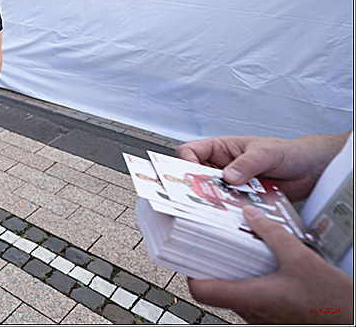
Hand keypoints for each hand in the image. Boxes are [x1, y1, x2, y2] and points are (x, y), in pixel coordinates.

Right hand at [176, 133, 345, 200]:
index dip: (185, 163)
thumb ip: (246, 164)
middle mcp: (222, 166)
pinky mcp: (243, 199)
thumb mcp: (265, 153)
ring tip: (224, 207)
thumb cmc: (287, 152)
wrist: (312, 169)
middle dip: (198, 187)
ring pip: (213, 194)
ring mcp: (232, 184)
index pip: (190, 152)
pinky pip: (231, 206)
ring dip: (217, 201)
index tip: (192, 175)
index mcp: (220, 148)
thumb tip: (228, 177)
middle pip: (197, 176)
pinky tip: (240, 214)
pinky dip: (233, 212)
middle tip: (202, 197)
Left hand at [188, 207, 352, 323]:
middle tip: (214, 242)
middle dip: (215, 265)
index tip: (191, 252)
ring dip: (236, 273)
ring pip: (237, 294)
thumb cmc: (332, 301)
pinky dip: (253, 281)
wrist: (353, 321)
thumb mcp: (301, 258)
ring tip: (239, 248)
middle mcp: (252, 313)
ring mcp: (264, 319)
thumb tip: (250, 214)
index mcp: (251, 298)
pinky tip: (264, 265)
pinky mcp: (277, 319)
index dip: (191, 271)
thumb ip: (272, 233)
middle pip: (217, 289)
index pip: (201, 291)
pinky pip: (255, 299)